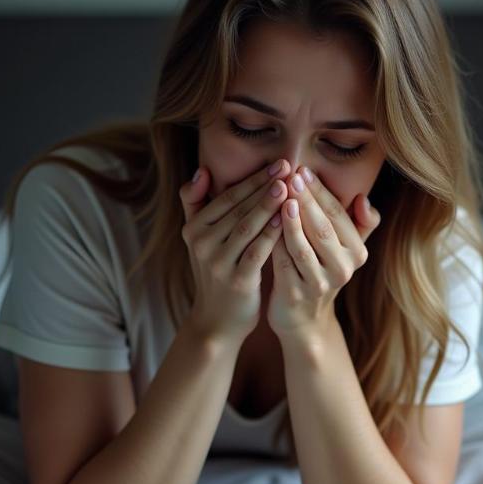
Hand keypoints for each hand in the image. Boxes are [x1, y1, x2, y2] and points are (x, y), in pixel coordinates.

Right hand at [179, 159, 291, 343]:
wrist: (217, 320)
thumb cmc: (215, 272)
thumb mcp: (199, 239)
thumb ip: (196, 204)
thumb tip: (201, 170)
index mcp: (193, 229)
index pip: (226, 197)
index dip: (252, 179)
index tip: (276, 163)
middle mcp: (202, 243)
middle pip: (238, 208)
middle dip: (264, 186)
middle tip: (287, 167)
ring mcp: (218, 262)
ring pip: (247, 226)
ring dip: (269, 204)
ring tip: (289, 186)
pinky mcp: (236, 280)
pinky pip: (258, 251)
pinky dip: (272, 233)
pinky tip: (288, 219)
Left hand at [266, 165, 381, 339]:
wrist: (304, 319)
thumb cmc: (321, 271)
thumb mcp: (345, 250)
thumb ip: (359, 224)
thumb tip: (363, 198)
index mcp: (357, 253)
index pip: (338, 215)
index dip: (320, 192)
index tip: (303, 170)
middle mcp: (342, 269)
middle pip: (322, 228)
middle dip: (305, 200)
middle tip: (289, 175)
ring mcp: (318, 284)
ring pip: (302, 246)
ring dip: (290, 220)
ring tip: (280, 197)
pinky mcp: (294, 294)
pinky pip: (282, 262)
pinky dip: (274, 241)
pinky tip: (264, 223)